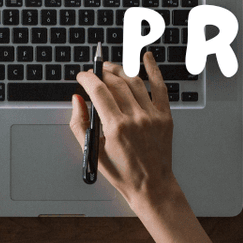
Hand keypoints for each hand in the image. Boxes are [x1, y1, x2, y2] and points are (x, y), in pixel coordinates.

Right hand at [70, 51, 179, 208]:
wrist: (152, 185)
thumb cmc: (122, 172)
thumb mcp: (92, 150)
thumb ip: (79, 123)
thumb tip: (77, 99)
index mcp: (116, 127)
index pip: (98, 91)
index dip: (87, 78)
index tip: (81, 76)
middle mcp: (136, 118)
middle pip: (116, 83)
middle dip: (102, 73)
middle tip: (94, 72)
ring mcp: (153, 116)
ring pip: (135, 82)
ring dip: (120, 70)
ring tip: (110, 68)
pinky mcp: (166, 117)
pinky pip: (160, 87)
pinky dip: (154, 70)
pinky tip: (147, 57)